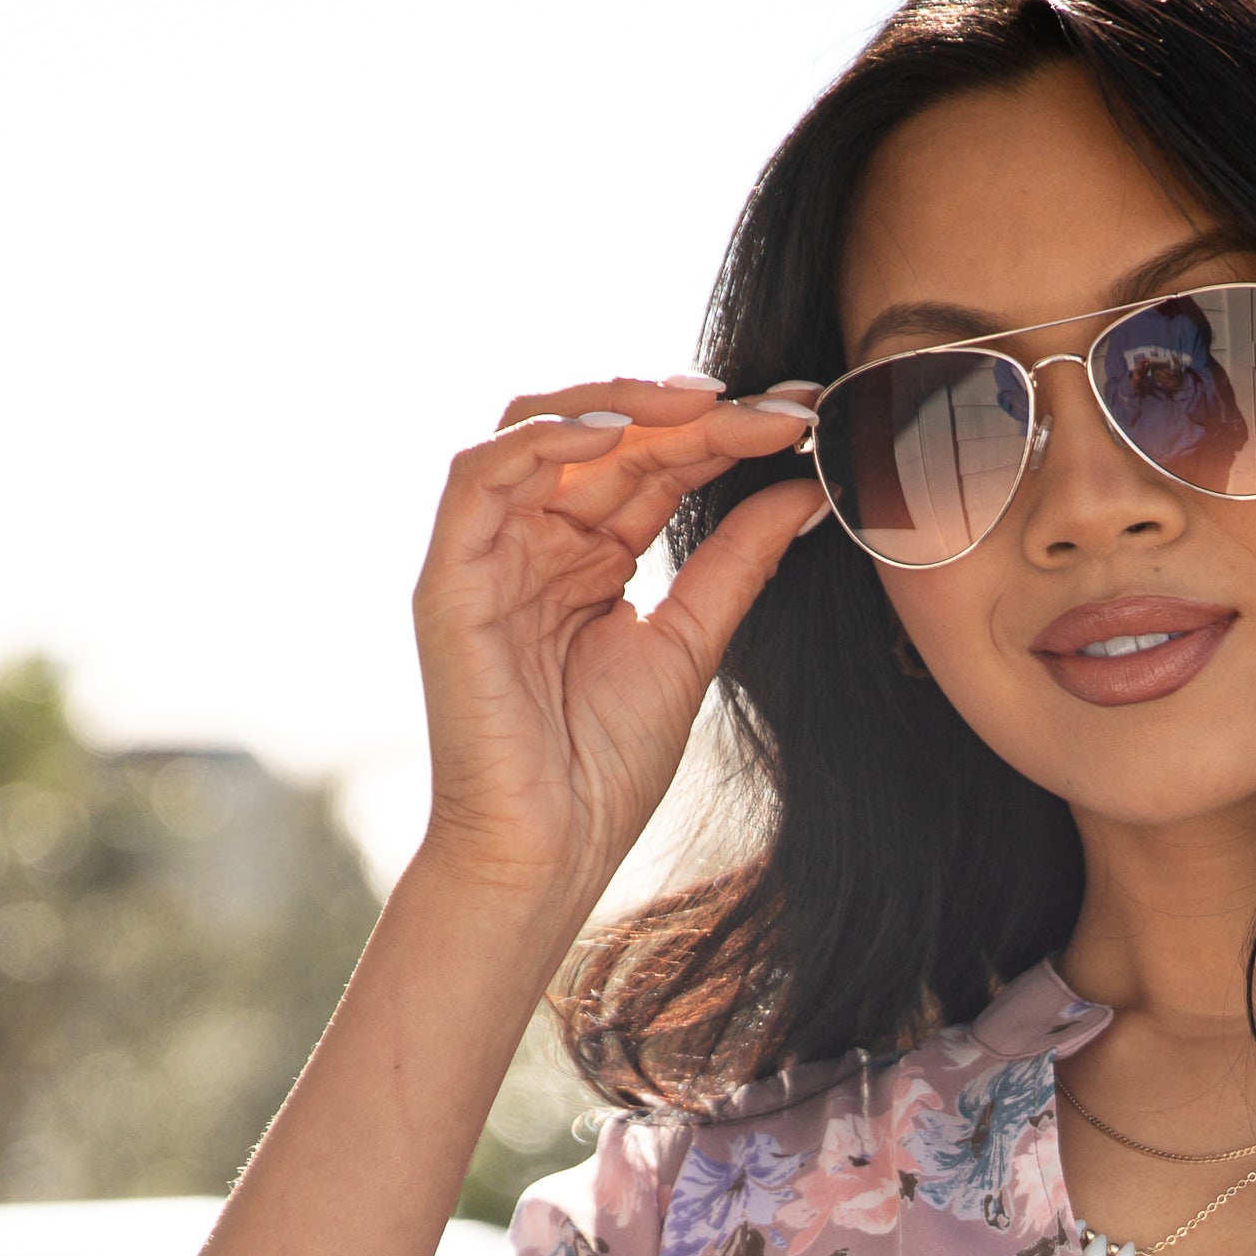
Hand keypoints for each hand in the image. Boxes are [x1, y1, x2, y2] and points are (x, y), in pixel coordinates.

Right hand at [409, 372, 828, 926]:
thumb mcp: (689, 645)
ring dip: (623, 404)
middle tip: (780, 408)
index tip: (805, 417)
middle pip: (610, 440)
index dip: (726, 434)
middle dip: (696, 414)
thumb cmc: (604, 768)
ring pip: (541, 431)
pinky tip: (614, 433)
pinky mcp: (450, 577)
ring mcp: (490, 554)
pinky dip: (542, 439)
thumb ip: (735, 562)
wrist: (548, 852)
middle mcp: (537, 541)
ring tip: (706, 405)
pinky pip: (479, 475)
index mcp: (589, 557)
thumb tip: (802, 487)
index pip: (656, 465)